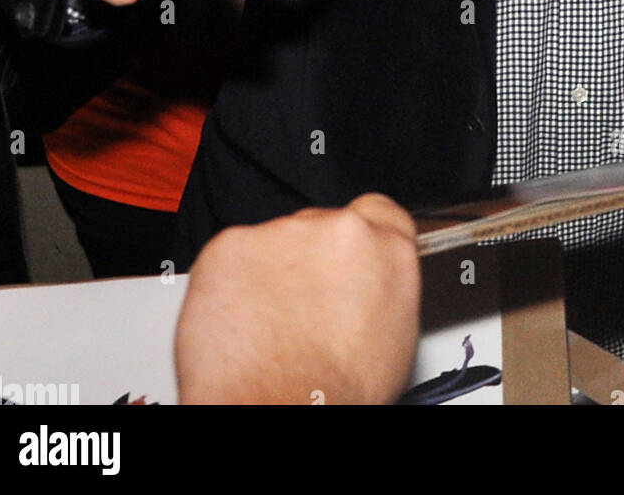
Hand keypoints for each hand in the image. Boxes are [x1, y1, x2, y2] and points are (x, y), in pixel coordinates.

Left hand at [175, 195, 421, 404]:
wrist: (274, 411)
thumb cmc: (334, 394)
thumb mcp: (391, 339)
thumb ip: (380, 289)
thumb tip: (368, 288)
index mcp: (386, 249)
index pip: (380, 212)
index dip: (360, 237)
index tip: (346, 257)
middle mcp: (337, 229)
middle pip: (322, 226)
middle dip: (310, 260)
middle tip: (303, 310)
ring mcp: (281, 234)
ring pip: (276, 242)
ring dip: (272, 272)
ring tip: (270, 326)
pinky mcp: (232, 245)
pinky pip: (234, 255)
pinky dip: (235, 282)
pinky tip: (243, 321)